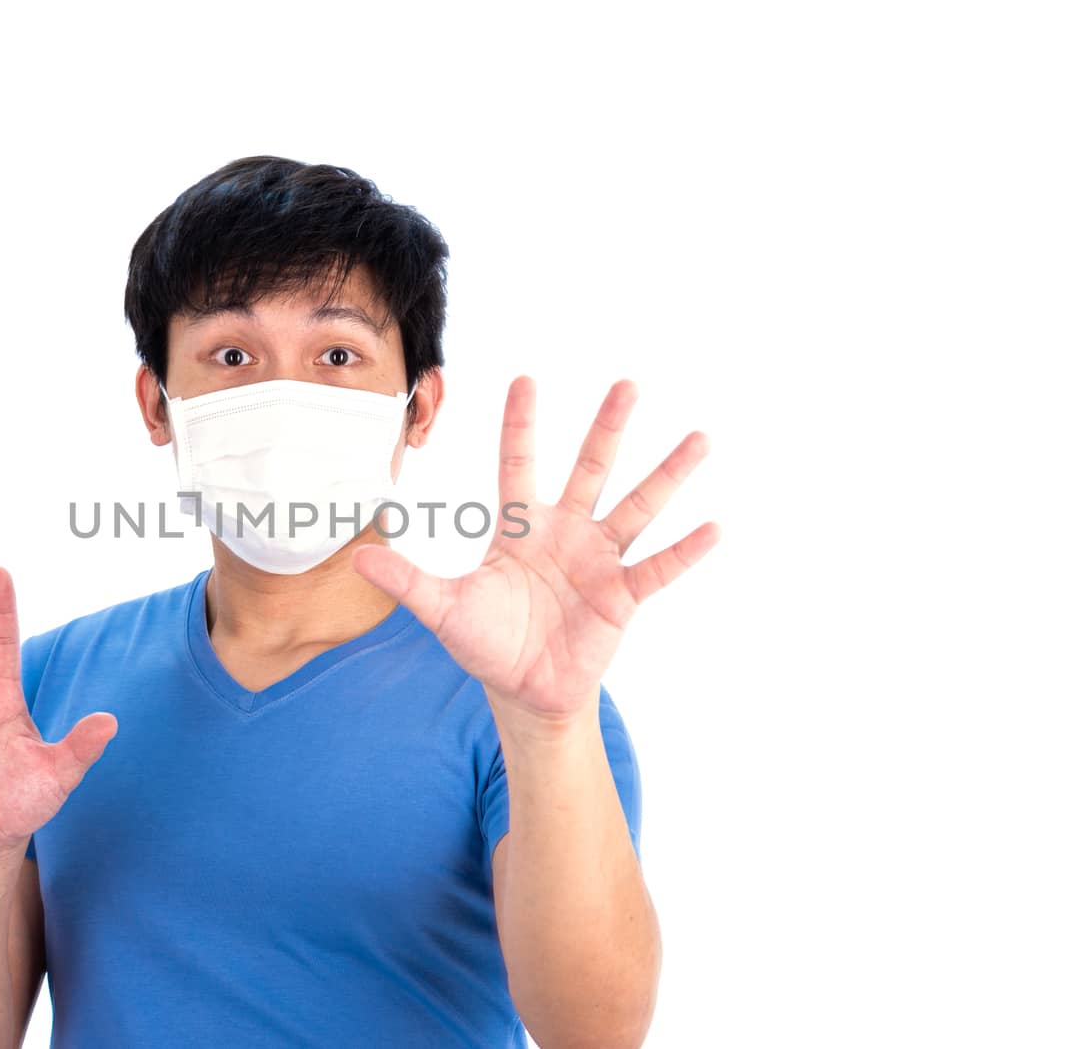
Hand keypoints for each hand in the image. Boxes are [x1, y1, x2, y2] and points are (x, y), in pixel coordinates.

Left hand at [354, 377, 718, 725]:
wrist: (524, 692)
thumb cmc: (486, 643)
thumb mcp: (443, 610)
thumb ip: (407, 581)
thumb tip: (358, 559)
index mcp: (520, 528)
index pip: (518, 463)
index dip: (522, 424)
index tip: (527, 378)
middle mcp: (566, 533)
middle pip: (591, 469)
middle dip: (607, 427)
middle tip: (628, 384)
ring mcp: (599, 561)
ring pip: (636, 507)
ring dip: (667, 475)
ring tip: (700, 439)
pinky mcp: (623, 596)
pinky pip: (657, 568)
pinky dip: (684, 550)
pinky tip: (712, 526)